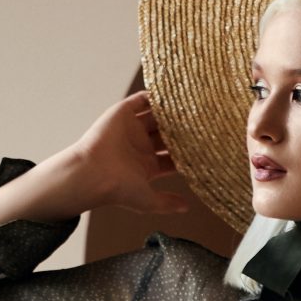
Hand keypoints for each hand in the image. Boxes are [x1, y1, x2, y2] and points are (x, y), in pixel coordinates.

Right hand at [68, 93, 197, 219]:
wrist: (94, 173)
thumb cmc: (118, 189)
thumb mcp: (148, 201)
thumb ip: (167, 203)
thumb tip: (186, 207)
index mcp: (147, 165)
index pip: (172, 157)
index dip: (187, 153)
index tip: (207, 149)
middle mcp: (141, 145)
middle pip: (167, 134)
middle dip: (183, 131)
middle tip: (205, 125)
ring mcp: (132, 128)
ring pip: (157, 116)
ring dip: (172, 111)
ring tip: (192, 105)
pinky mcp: (123, 112)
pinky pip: (142, 99)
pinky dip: (156, 95)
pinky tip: (173, 93)